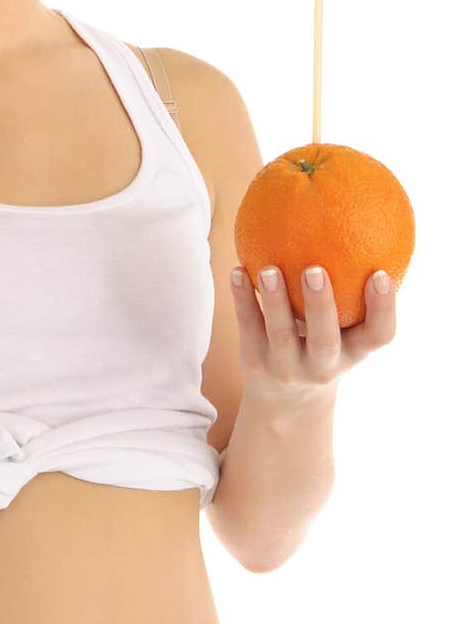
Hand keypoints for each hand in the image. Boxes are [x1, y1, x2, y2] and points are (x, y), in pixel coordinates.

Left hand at [229, 263, 396, 405]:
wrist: (287, 399)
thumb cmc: (325, 343)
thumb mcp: (346, 330)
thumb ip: (353, 290)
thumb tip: (362, 224)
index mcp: (354, 352)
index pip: (379, 336)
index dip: (384, 309)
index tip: (381, 273)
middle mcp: (323, 365)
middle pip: (325, 340)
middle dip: (320, 306)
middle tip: (315, 269)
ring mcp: (287, 366)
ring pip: (281, 335)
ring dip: (275, 300)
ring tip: (269, 268)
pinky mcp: (256, 360)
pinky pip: (249, 325)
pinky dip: (243, 297)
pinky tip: (238, 269)